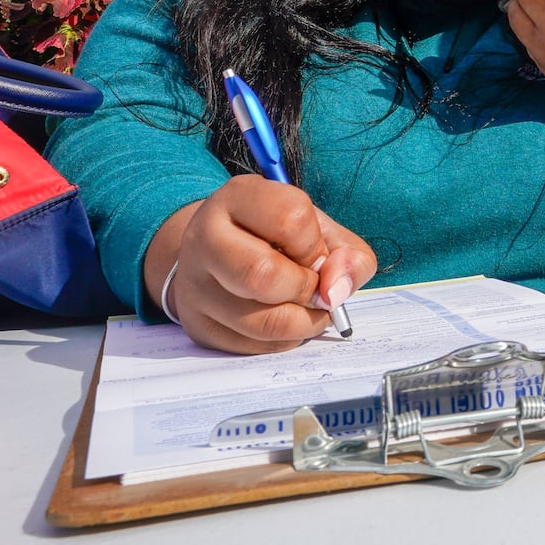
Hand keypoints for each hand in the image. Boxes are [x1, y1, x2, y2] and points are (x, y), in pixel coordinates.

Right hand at [143, 174, 377, 353]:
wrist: (220, 254)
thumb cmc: (279, 239)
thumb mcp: (322, 230)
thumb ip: (349, 256)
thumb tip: (336, 292)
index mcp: (238, 198)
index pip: (291, 219)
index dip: (316, 246)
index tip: (318, 255)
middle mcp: (205, 238)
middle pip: (262, 274)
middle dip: (306, 289)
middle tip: (315, 289)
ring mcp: (195, 285)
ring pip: (260, 321)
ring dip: (303, 323)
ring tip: (309, 309)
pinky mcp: (198, 325)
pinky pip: (254, 346)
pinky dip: (285, 340)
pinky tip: (286, 320)